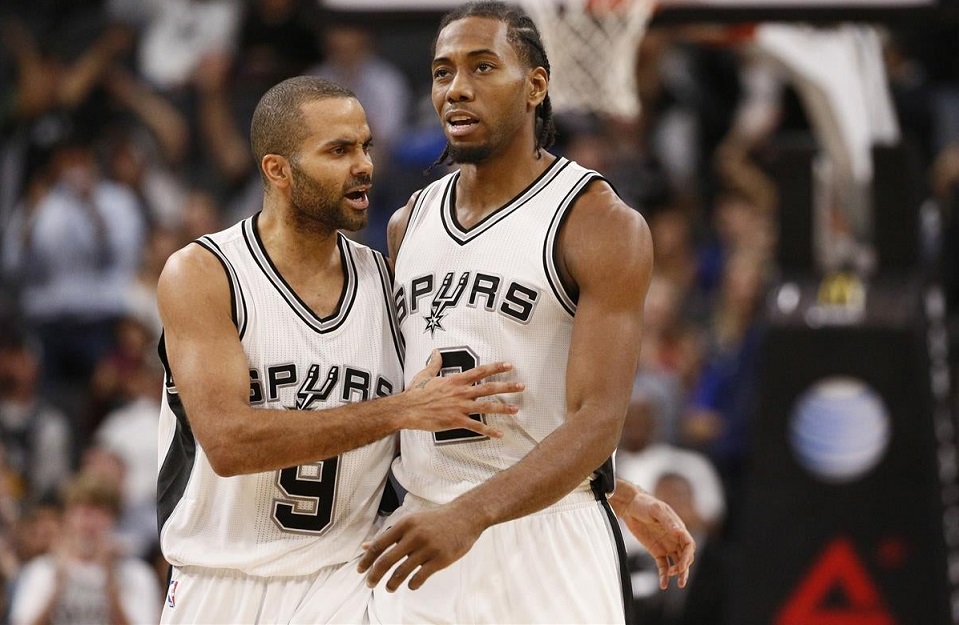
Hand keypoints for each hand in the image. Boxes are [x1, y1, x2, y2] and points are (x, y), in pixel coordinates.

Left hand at [357, 504, 481, 590]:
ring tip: (389, 588)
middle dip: (375, 575)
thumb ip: (390, 535)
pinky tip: (411, 585)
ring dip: (392, 584)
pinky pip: (420, 577)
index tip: (360, 571)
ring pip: (402, 572)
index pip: (380, 544)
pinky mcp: (441, 559)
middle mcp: (414, 535)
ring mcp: (428, 548)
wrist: (465, 516)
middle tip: (370, 584)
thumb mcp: (412, 521)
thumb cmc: (436, 520)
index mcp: (405, 524)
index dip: (367, 559)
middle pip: (387, 560)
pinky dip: (412, 584)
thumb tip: (366, 546)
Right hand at [399, 350, 523, 438]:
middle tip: (521, 386)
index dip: (496, 368)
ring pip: (486, 407)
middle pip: (489, 388)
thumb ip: (435, 363)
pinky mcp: (456, 421)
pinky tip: (500, 434)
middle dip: (507, 387)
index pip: (480, 371)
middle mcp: (461, 392)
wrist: (407, 409)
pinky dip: (489, 431)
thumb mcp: (425, 374)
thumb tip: (437, 352)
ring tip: (516, 409)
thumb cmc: (416, 392)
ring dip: (503, 408)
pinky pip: (476, 427)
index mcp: (455, 380)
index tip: (509, 366)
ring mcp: (460, 407)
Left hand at [611, 481, 695, 588]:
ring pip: (677, 563)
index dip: (688, 556)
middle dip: (684, 567)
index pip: (689, 545)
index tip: (682, 564)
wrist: (629, 506)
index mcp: (678, 529)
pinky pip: (663, 566)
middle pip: (685, 557)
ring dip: (678, 574)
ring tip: (677, 584)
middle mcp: (675, 539)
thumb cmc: (645, 504)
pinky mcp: (656, 551)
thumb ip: (668, 521)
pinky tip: (663, 584)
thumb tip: (679, 531)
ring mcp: (666, 546)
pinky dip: (664, 575)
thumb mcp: (656, 510)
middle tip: (676, 573)